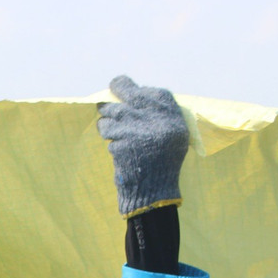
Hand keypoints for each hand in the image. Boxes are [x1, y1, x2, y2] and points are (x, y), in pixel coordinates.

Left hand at [97, 75, 187, 217]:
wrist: (155, 190)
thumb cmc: (163, 161)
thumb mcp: (171, 135)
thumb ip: (156, 114)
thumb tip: (131, 93)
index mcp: (170, 114)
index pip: (146, 91)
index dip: (130, 88)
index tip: (121, 87)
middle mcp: (154, 117)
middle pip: (126, 93)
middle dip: (114, 93)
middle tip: (105, 99)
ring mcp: (136, 129)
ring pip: (111, 115)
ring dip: (108, 124)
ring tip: (116, 134)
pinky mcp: (121, 144)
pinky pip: (108, 136)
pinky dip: (111, 143)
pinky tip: (120, 152)